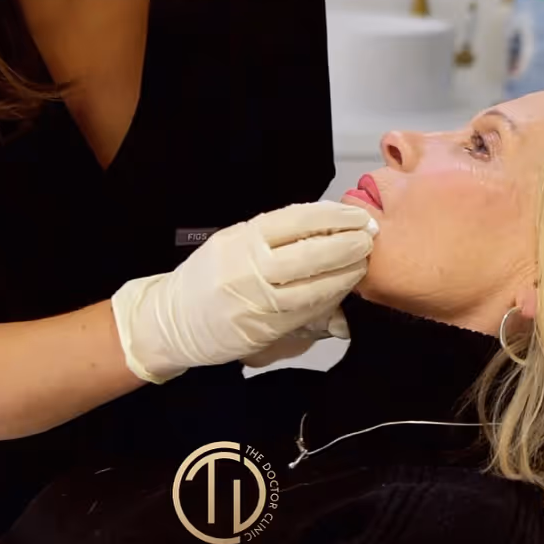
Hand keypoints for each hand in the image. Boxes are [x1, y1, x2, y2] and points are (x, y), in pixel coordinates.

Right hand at [110, 202, 376, 382]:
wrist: (172, 321)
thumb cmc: (206, 277)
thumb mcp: (231, 242)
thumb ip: (271, 235)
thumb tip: (320, 226)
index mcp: (243, 239)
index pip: (297, 220)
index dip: (332, 216)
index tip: (356, 214)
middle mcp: (250, 267)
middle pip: (311, 252)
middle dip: (347, 243)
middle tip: (371, 236)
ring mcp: (259, 300)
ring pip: (314, 285)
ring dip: (346, 273)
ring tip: (364, 261)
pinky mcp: (266, 328)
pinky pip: (307, 311)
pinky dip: (330, 297)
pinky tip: (345, 288)